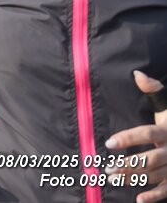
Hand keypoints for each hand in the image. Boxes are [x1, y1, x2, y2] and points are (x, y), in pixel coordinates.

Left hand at [105, 70, 166, 201]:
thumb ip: (154, 90)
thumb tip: (137, 73)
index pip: (147, 134)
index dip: (129, 139)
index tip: (108, 143)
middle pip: (150, 159)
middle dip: (128, 164)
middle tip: (107, 169)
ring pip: (155, 175)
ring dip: (134, 178)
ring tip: (113, 179)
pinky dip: (155, 196)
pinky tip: (139, 200)